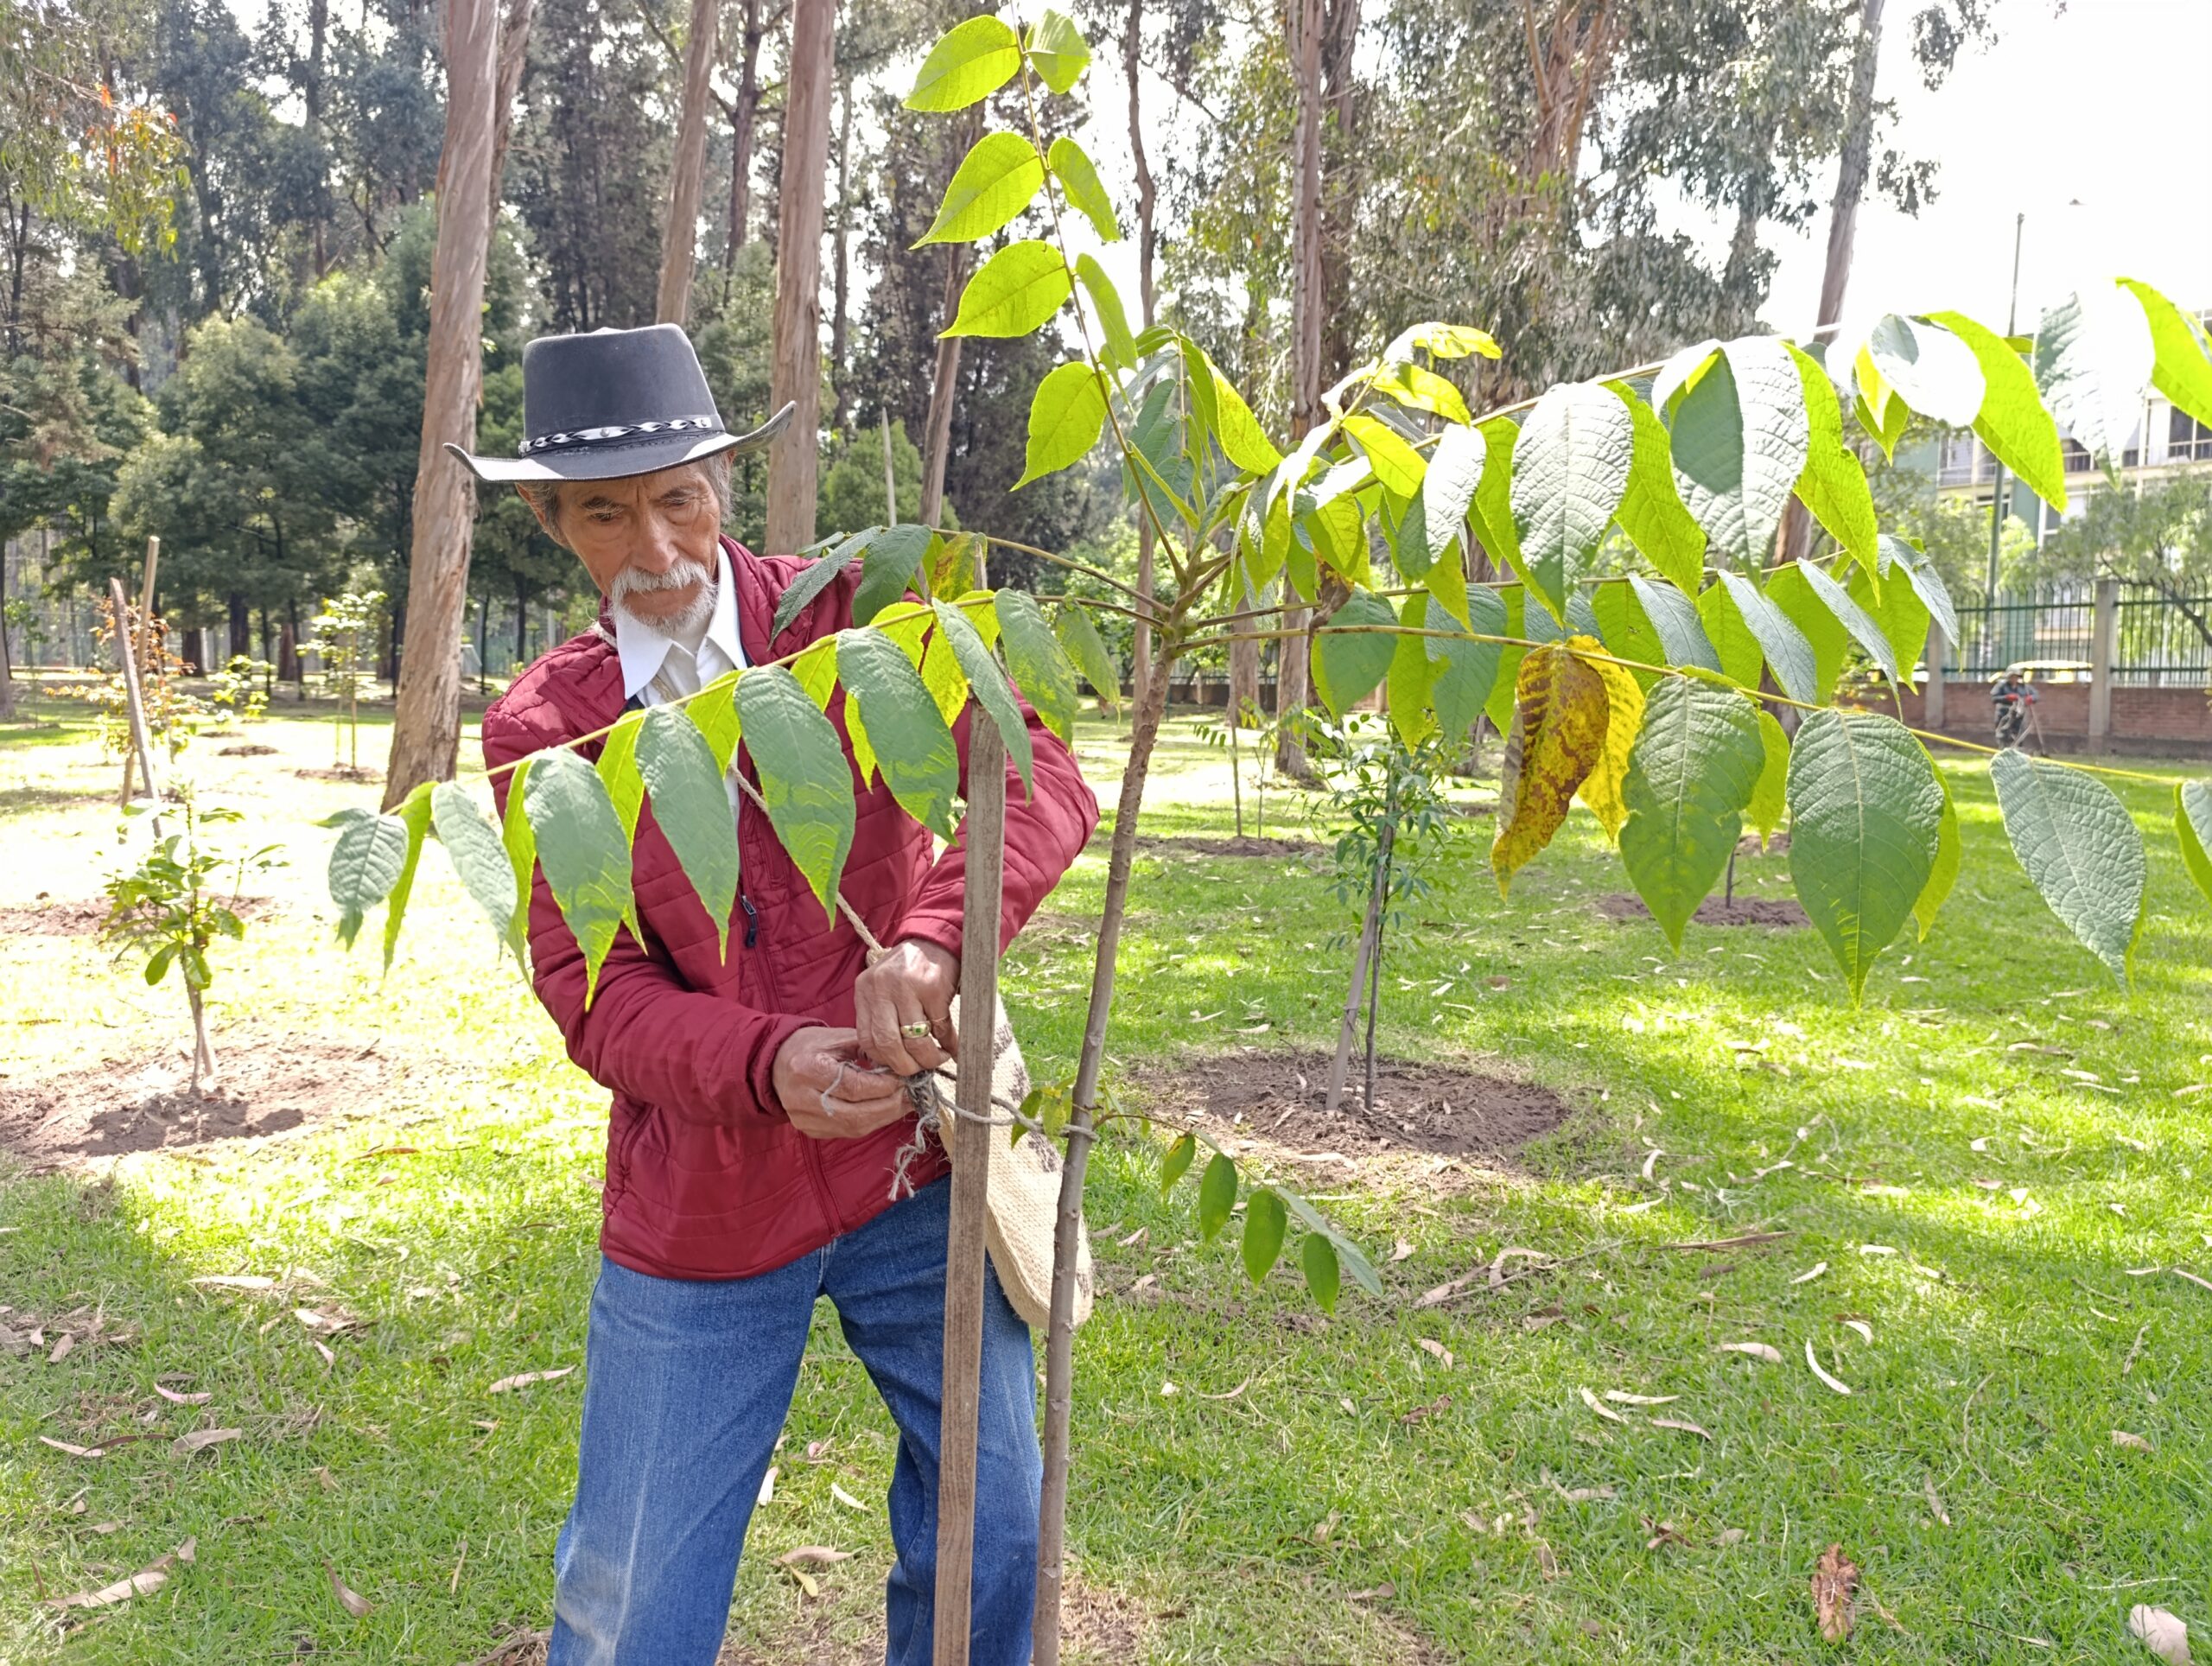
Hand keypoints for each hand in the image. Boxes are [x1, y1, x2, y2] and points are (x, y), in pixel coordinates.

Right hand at [772, 1026, 911, 1139]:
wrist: (774, 1065)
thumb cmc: (809, 1046)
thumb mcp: (837, 1038)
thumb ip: (868, 1049)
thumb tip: (901, 1064)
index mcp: (808, 1069)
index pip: (854, 1086)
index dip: (885, 1085)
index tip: (906, 1078)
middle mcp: (804, 1099)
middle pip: (856, 1113)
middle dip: (890, 1105)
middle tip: (913, 1094)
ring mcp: (806, 1119)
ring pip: (855, 1127)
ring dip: (885, 1117)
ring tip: (905, 1103)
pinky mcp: (811, 1130)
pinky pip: (848, 1131)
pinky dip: (871, 1122)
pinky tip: (886, 1110)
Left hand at [853, 939, 959, 1077]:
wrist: (936, 939)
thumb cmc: (909, 970)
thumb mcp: (884, 988)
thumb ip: (881, 1017)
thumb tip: (888, 1061)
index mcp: (865, 990)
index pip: (866, 1039)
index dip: (884, 1060)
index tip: (898, 1066)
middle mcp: (882, 987)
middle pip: (887, 1043)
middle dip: (905, 1065)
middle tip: (918, 1069)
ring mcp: (907, 986)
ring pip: (914, 1039)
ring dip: (928, 1057)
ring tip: (937, 1058)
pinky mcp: (933, 987)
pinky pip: (940, 1027)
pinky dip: (948, 1043)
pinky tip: (951, 1047)